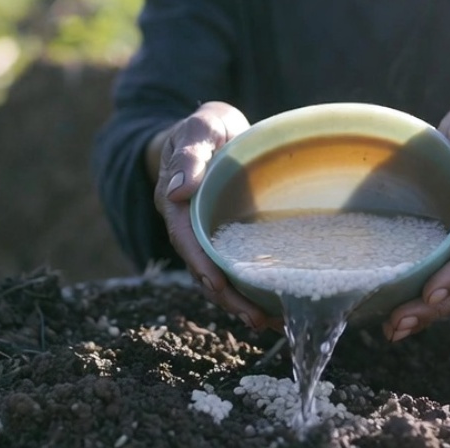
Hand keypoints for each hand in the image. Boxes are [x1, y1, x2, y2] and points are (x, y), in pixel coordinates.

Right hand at [152, 102, 269, 329]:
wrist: (215, 128)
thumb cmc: (206, 126)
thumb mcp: (199, 129)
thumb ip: (189, 154)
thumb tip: (177, 190)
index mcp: (175, 203)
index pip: (185, 240)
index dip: (201, 265)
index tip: (218, 286)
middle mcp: (188, 224)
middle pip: (202, 268)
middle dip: (226, 296)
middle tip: (255, 319)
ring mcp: (206, 233)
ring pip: (218, 274)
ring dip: (240, 301)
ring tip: (268, 323)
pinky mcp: (225, 236)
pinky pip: (233, 265)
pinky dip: (250, 286)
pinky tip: (274, 304)